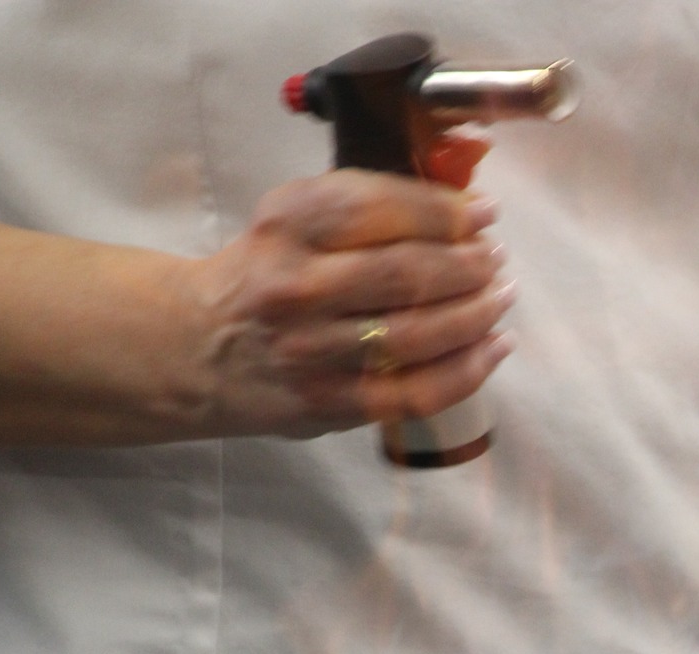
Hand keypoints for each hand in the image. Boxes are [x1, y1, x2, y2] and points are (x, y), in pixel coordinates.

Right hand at [178, 170, 514, 437]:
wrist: (198, 347)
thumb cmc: (267, 273)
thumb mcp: (297, 220)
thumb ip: (369, 207)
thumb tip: (468, 205)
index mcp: (287, 224)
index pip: (381, 208)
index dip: (447, 211)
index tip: (486, 213)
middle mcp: (295, 285)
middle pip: (408, 273)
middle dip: (470, 264)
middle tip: (495, 260)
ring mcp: (311, 350)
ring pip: (419, 333)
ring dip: (478, 314)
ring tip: (500, 297)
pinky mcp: (329, 402)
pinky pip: (416, 390)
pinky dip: (469, 370)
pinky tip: (494, 347)